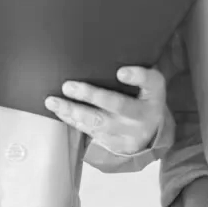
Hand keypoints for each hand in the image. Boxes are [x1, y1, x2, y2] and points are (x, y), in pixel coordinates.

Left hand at [44, 66, 167, 157]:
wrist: (152, 134)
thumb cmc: (145, 100)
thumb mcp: (151, 85)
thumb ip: (138, 73)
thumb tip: (111, 62)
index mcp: (154, 96)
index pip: (151, 82)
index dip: (137, 76)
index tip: (120, 72)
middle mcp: (142, 116)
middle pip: (117, 105)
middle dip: (90, 95)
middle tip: (68, 86)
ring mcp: (127, 133)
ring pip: (98, 122)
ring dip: (73, 111)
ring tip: (53, 101)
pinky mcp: (114, 144)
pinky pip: (90, 131)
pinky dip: (72, 120)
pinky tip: (59, 111)